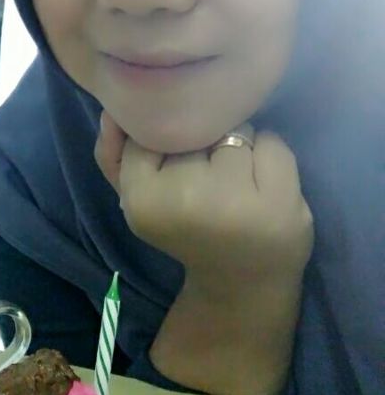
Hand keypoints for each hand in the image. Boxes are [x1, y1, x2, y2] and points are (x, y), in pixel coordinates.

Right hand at [95, 111, 312, 292]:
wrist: (241, 282)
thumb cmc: (185, 229)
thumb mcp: (137, 197)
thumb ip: (113, 153)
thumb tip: (114, 112)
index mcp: (142, 199)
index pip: (151, 130)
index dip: (167, 143)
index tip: (175, 174)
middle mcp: (188, 198)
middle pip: (195, 129)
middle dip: (203, 143)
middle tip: (206, 182)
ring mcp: (238, 201)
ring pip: (236, 130)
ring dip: (238, 146)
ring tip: (236, 183)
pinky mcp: (281, 201)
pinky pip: (273, 141)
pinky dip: (270, 154)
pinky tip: (263, 185)